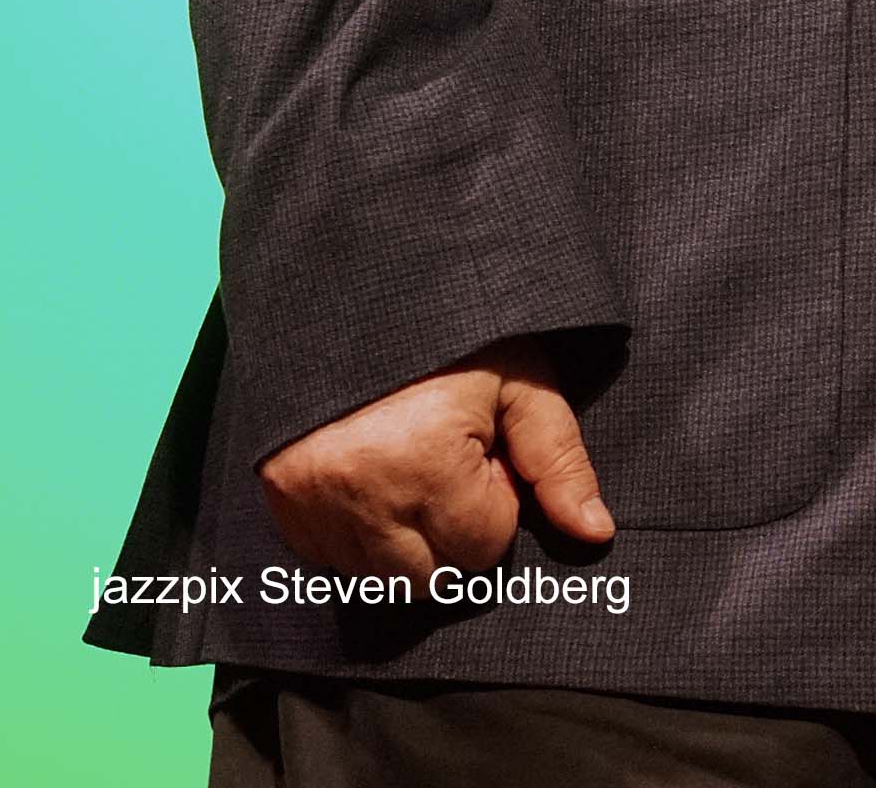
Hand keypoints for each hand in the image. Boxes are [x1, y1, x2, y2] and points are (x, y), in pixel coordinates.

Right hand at [257, 336, 612, 583]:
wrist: (360, 295)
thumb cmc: (453, 340)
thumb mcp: (521, 384)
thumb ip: (559, 461)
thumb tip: (595, 533)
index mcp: (425, 464)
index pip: (484, 549)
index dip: (498, 503)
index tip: (487, 454)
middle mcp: (360, 494)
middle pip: (430, 579)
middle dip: (455, 535)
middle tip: (452, 469)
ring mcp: (311, 502)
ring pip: (377, 577)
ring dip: (406, 542)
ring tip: (415, 472)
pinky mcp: (280, 501)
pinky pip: (329, 560)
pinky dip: (359, 537)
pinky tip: (376, 484)